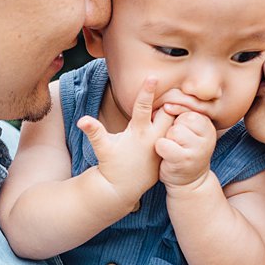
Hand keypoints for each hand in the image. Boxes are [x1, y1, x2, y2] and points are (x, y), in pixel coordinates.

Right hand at [76, 76, 172, 208]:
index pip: (143, 107)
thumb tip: (81, 120)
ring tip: (180, 100)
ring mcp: (163, 144)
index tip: (153, 76)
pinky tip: (183, 118)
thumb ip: (94, 131)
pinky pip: (178, 135)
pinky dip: (179, 126)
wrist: (123, 188)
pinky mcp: (167, 152)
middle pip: (167, 111)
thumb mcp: (102, 148)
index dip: (147, 91)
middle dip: (169, 100)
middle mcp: (154, 137)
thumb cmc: (112, 165)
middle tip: (172, 89)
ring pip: (175, 123)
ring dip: (175, 112)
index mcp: (139, 133)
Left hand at [154, 103, 216, 189]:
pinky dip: (160, 149)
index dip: (176, 118)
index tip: (178, 129)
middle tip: (177, 143)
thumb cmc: (183, 150)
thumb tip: (165, 105)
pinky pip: (163, 144)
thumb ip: (181, 115)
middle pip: (179, 119)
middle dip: (172, 129)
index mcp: (208, 124)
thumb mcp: (187, 130)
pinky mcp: (185, 160)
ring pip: (173, 131)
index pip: (187, 109)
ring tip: (173, 149)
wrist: (189, 181)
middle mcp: (207, 136)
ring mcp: (198, 149)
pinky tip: (167, 156)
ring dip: (167, 139)